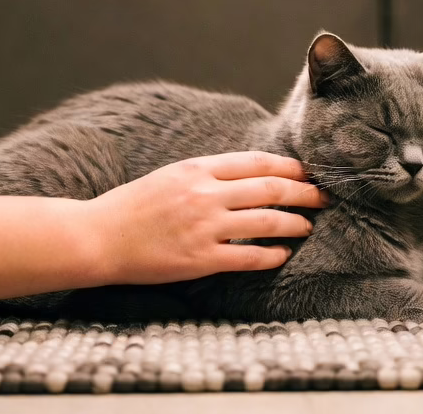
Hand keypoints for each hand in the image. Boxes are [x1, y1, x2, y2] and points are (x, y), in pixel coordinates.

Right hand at [84, 151, 328, 285]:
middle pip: (270, 189)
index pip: (257, 162)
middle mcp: (205, 194)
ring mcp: (204, 227)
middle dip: (304, 193)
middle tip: (325, 197)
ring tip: (308, 227)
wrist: (98, 237)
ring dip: (294, 224)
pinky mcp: (200, 259)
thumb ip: (207, 173)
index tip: (308, 173)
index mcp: (197, 168)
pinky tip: (282, 255)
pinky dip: (271, 255)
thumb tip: (247, 174)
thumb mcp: (170, 175)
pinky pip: (248, 257)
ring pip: (266, 222)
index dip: (289, 168)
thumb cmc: (131, 206)